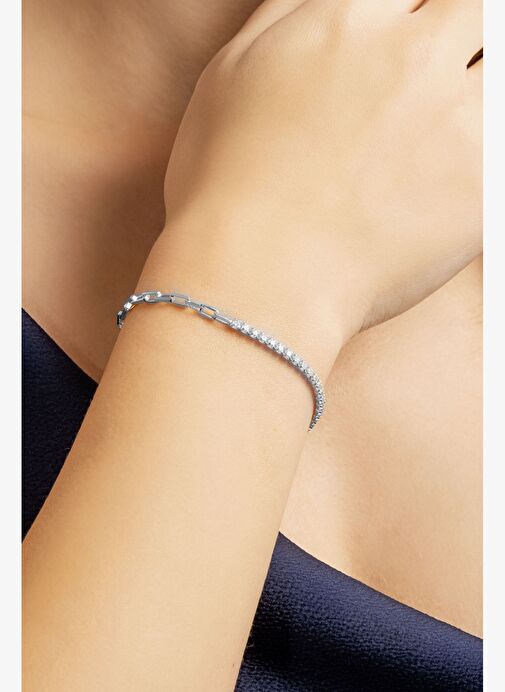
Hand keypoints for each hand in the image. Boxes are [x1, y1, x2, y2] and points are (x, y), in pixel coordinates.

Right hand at [161, 0, 481, 341]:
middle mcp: (412, 58)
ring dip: (482, 90)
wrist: (254, 279)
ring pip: (503, 70)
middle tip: (437, 78)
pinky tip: (460, 169)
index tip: (412, 43)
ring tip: (448, 126)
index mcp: (348, 21)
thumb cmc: (224, 188)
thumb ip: (284, 14)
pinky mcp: (484, 188)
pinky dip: (488, 150)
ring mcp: (456, 121)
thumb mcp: (228, 76)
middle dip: (466, 30)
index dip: (416, 16)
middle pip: (478, 12)